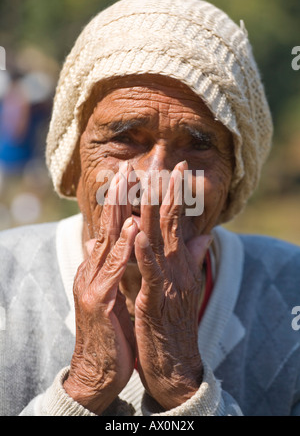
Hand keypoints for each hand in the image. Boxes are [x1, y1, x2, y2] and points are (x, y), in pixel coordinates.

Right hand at [63, 164, 138, 414]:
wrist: (99, 369)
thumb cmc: (113, 329)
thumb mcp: (120, 292)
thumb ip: (123, 265)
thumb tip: (118, 243)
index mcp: (102, 266)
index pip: (114, 227)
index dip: (125, 200)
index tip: (138, 174)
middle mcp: (94, 269)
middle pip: (109, 224)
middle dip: (121, 193)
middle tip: (131, 163)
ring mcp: (93, 282)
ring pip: (108, 239)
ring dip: (119, 208)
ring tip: (129, 181)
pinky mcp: (98, 300)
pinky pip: (114, 270)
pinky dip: (123, 247)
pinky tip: (131, 227)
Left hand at [134, 161, 211, 409]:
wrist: (174, 361)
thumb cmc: (172, 320)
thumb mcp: (182, 285)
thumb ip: (190, 257)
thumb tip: (201, 235)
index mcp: (180, 261)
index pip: (178, 220)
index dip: (177, 192)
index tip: (176, 166)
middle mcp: (177, 266)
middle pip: (170, 220)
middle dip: (167, 187)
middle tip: (165, 157)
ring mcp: (168, 281)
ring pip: (160, 239)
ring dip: (153, 209)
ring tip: (150, 182)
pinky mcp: (155, 299)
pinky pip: (150, 272)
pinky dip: (144, 251)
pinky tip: (137, 233)